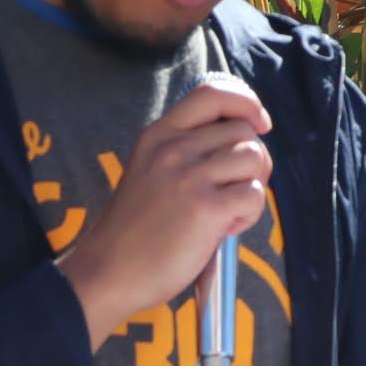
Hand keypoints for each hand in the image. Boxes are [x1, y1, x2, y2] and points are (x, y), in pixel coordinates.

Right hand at [56, 77, 271, 344]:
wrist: (108, 272)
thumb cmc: (135, 230)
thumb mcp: (149, 171)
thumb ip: (185, 150)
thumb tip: (245, 139)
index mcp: (157, 135)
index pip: (212, 93)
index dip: (246, 103)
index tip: (257, 123)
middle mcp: (172, 149)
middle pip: (244, 130)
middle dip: (253, 159)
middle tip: (233, 189)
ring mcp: (188, 177)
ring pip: (255, 158)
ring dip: (252, 186)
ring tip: (226, 211)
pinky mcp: (205, 208)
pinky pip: (254, 195)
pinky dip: (248, 214)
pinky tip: (222, 229)